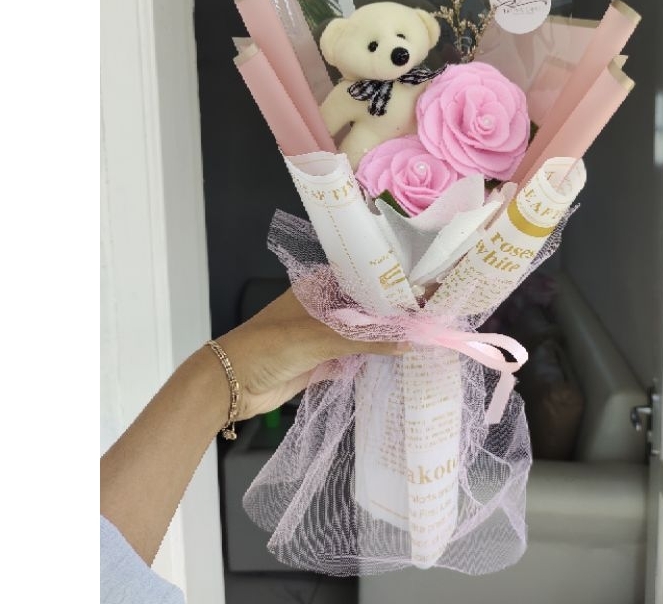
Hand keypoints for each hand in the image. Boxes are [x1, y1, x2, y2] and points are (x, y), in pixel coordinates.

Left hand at [216, 289, 406, 419]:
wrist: (231, 384)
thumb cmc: (269, 346)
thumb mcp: (320, 337)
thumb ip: (365, 339)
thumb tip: (407, 341)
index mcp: (318, 287)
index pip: (362, 281)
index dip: (390, 286)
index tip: (422, 291)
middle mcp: (323, 308)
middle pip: (364, 310)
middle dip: (392, 315)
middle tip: (429, 317)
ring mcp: (322, 335)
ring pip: (361, 335)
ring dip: (383, 338)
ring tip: (421, 337)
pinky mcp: (321, 361)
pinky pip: (353, 358)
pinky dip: (371, 360)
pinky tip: (397, 359)